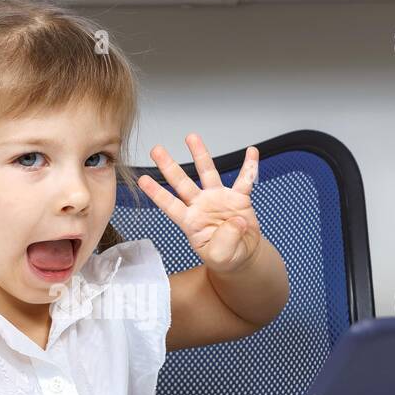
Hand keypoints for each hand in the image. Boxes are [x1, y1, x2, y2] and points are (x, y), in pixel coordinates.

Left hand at [137, 134, 261, 273]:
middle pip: (182, 183)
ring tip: (191, 137)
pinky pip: (245, 180)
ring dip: (200, 155)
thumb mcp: (221, 257)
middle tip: (156, 150)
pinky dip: (250, 167)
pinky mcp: (238, 199)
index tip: (142, 180)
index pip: (170, 205)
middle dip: (169, 166)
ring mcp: (219, 199)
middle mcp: (201, 206)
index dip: (157, 193)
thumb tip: (236, 221)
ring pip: (207, 173)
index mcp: (190, 221)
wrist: (243, 255)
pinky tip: (251, 153)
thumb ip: (225, 242)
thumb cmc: (225, 257)